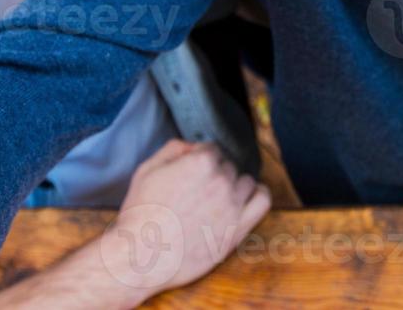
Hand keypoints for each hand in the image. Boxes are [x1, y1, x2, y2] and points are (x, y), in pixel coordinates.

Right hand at [99, 139, 269, 298]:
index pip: (211, 149)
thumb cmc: (141, 213)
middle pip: (227, 166)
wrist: (140, 256)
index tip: (189, 174)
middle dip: (213, 174)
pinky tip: (245, 198)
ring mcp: (233, 206)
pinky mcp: (238, 229)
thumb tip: (193, 145)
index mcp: (201, 162)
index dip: (198, 160)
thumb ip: (174, 148)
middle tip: (196, 192)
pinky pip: (263, 201)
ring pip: (245, 182)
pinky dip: (257, 194)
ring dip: (233, 186)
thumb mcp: (148, 169)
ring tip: (215, 200)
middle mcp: (222, 180)